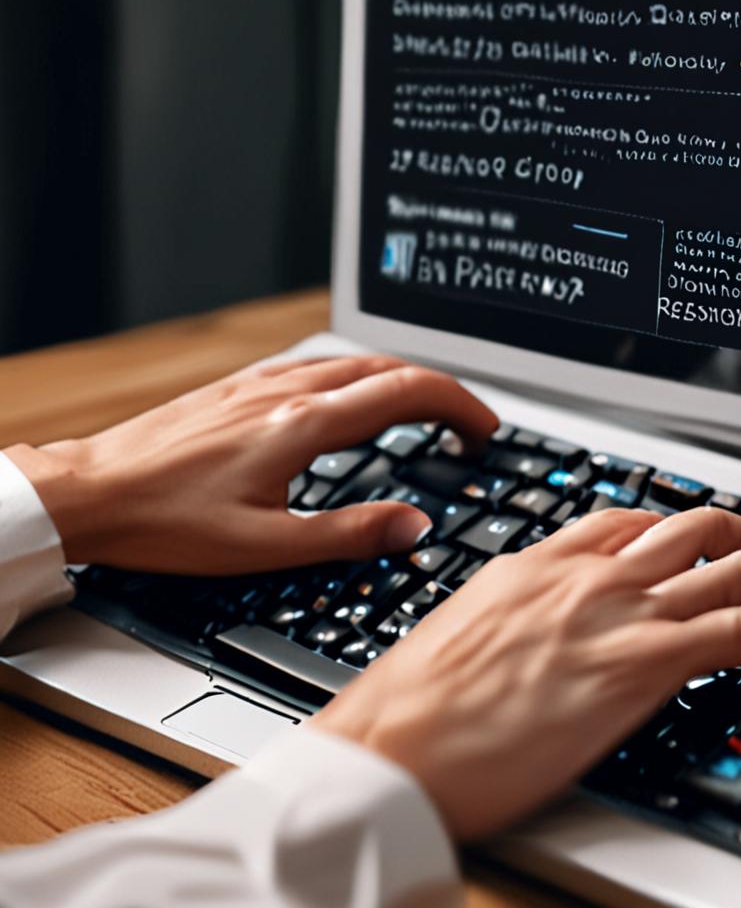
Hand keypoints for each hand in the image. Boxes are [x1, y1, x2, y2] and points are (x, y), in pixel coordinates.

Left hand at [4, 356, 496, 572]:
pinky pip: (319, 368)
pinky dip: (360, 380)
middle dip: (441, 392)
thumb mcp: (268, 544)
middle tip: (467, 427)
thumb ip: (350, 533)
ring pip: (355, 363)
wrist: (90, 491)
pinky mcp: (242, 389)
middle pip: (389, 369)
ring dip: (403, 381)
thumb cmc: (167, 520)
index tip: (483, 430)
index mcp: (304, 425)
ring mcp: (263, 384)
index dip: (459, 407)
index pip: (407, 394)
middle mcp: (288, 393)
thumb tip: (413, 527)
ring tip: (426, 414)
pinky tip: (353, 402)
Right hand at [312, 507, 740, 840]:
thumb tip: (540, 636)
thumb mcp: (462, 637)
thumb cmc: (410, 709)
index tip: (697, 548)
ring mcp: (615, 614)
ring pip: (728, 562)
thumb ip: (514, 621)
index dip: (676, 531)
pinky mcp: (642, 666)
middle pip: (689, 525)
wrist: (392, 749)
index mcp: (534, 565)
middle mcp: (582, 575)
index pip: (626, 522)